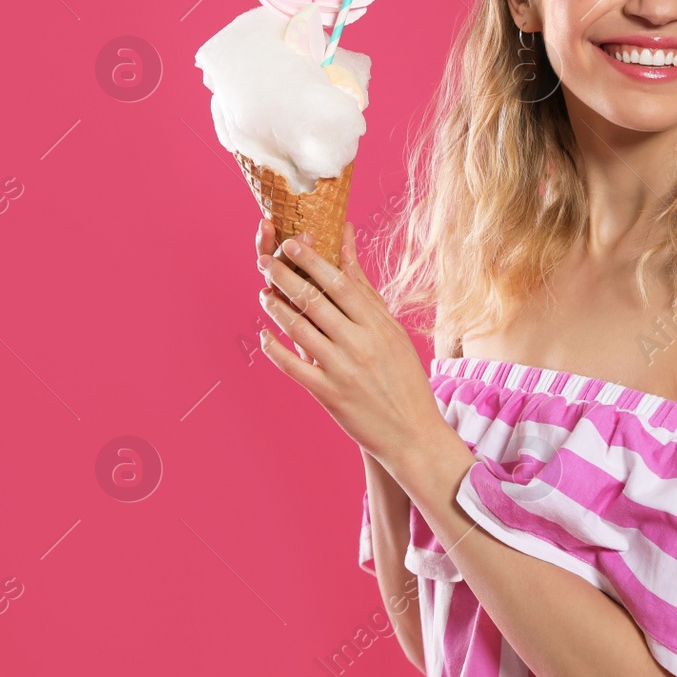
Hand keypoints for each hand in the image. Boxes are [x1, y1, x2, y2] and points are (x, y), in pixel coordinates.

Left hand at [254, 219, 442, 473]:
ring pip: (299, 330)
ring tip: (263, 294)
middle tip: (263, 261)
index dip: (312, 261)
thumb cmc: (404, 377)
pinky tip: (264, 336)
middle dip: (284, 277)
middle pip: (314, 302)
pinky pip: (292, 366)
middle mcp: (360, 344)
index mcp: (378, 326)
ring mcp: (342, 370)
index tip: (290, 244)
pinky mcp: (328, 394)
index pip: (340, 284)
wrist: (412, 433)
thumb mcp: (393, 331)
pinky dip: (274, 349)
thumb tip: (349, 247)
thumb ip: (366, 291)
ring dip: (276, 309)